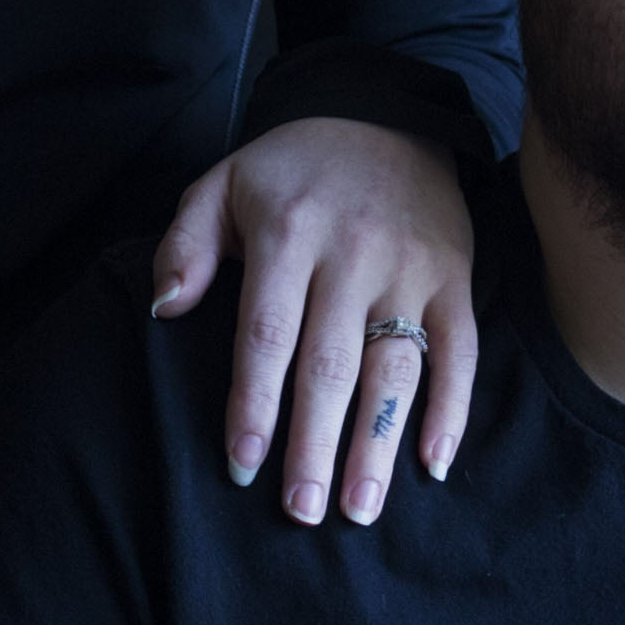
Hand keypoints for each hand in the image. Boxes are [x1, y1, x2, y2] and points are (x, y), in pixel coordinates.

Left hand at [148, 116, 476, 527]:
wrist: (387, 113)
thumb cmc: (291, 169)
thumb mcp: (221, 185)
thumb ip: (185, 245)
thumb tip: (165, 309)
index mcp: (288, 235)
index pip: (267, 334)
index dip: (253, 404)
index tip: (242, 464)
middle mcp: (353, 256)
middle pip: (330, 366)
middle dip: (314, 445)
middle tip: (301, 511)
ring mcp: (409, 271)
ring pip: (394, 370)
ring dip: (377, 444)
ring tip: (358, 510)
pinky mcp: (454, 279)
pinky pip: (460, 353)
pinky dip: (451, 411)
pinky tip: (433, 465)